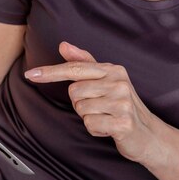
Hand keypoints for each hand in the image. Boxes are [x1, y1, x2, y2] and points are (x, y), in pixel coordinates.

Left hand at [25, 41, 157, 162]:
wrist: (148, 134)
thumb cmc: (121, 105)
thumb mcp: (105, 80)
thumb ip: (84, 62)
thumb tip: (63, 45)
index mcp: (113, 69)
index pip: (74, 68)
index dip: (50, 72)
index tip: (30, 75)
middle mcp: (118, 82)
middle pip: (74, 92)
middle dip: (81, 103)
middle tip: (100, 107)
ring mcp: (122, 102)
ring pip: (81, 109)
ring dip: (89, 117)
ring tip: (106, 117)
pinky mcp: (123, 122)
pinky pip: (90, 124)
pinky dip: (96, 129)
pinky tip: (109, 128)